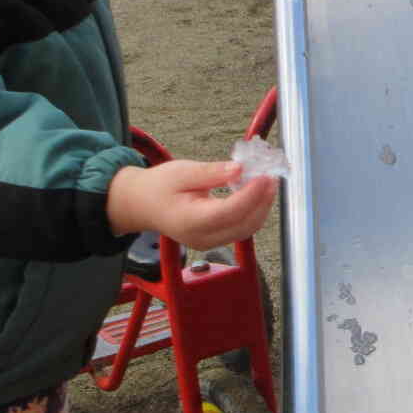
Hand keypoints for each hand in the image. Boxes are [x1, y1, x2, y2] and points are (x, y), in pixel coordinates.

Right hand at [106, 160, 276, 248]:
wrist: (141, 205)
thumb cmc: (159, 186)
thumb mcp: (182, 171)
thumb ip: (212, 173)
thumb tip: (240, 169)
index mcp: (190, 221)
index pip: (230, 211)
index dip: (252, 194)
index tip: (265, 175)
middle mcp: (202, 238)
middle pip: (244, 224)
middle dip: (263, 200)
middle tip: (271, 175)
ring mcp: (209, 243)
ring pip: (247, 229)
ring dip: (262, 206)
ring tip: (267, 181)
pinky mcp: (215, 240)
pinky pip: (242, 229)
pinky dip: (254, 211)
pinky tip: (256, 192)